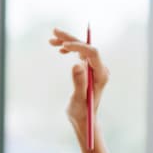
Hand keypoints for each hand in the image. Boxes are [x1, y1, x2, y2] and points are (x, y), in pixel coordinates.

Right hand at [50, 29, 106, 148]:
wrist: (83, 119)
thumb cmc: (81, 113)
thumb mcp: (78, 99)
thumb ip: (79, 82)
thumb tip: (77, 64)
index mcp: (101, 75)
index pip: (93, 53)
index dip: (78, 46)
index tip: (63, 46)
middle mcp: (100, 69)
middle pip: (87, 48)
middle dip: (71, 39)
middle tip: (54, 32)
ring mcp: (94, 69)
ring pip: (82, 49)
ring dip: (68, 42)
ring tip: (52, 39)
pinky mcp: (88, 70)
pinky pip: (80, 54)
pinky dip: (69, 50)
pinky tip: (60, 50)